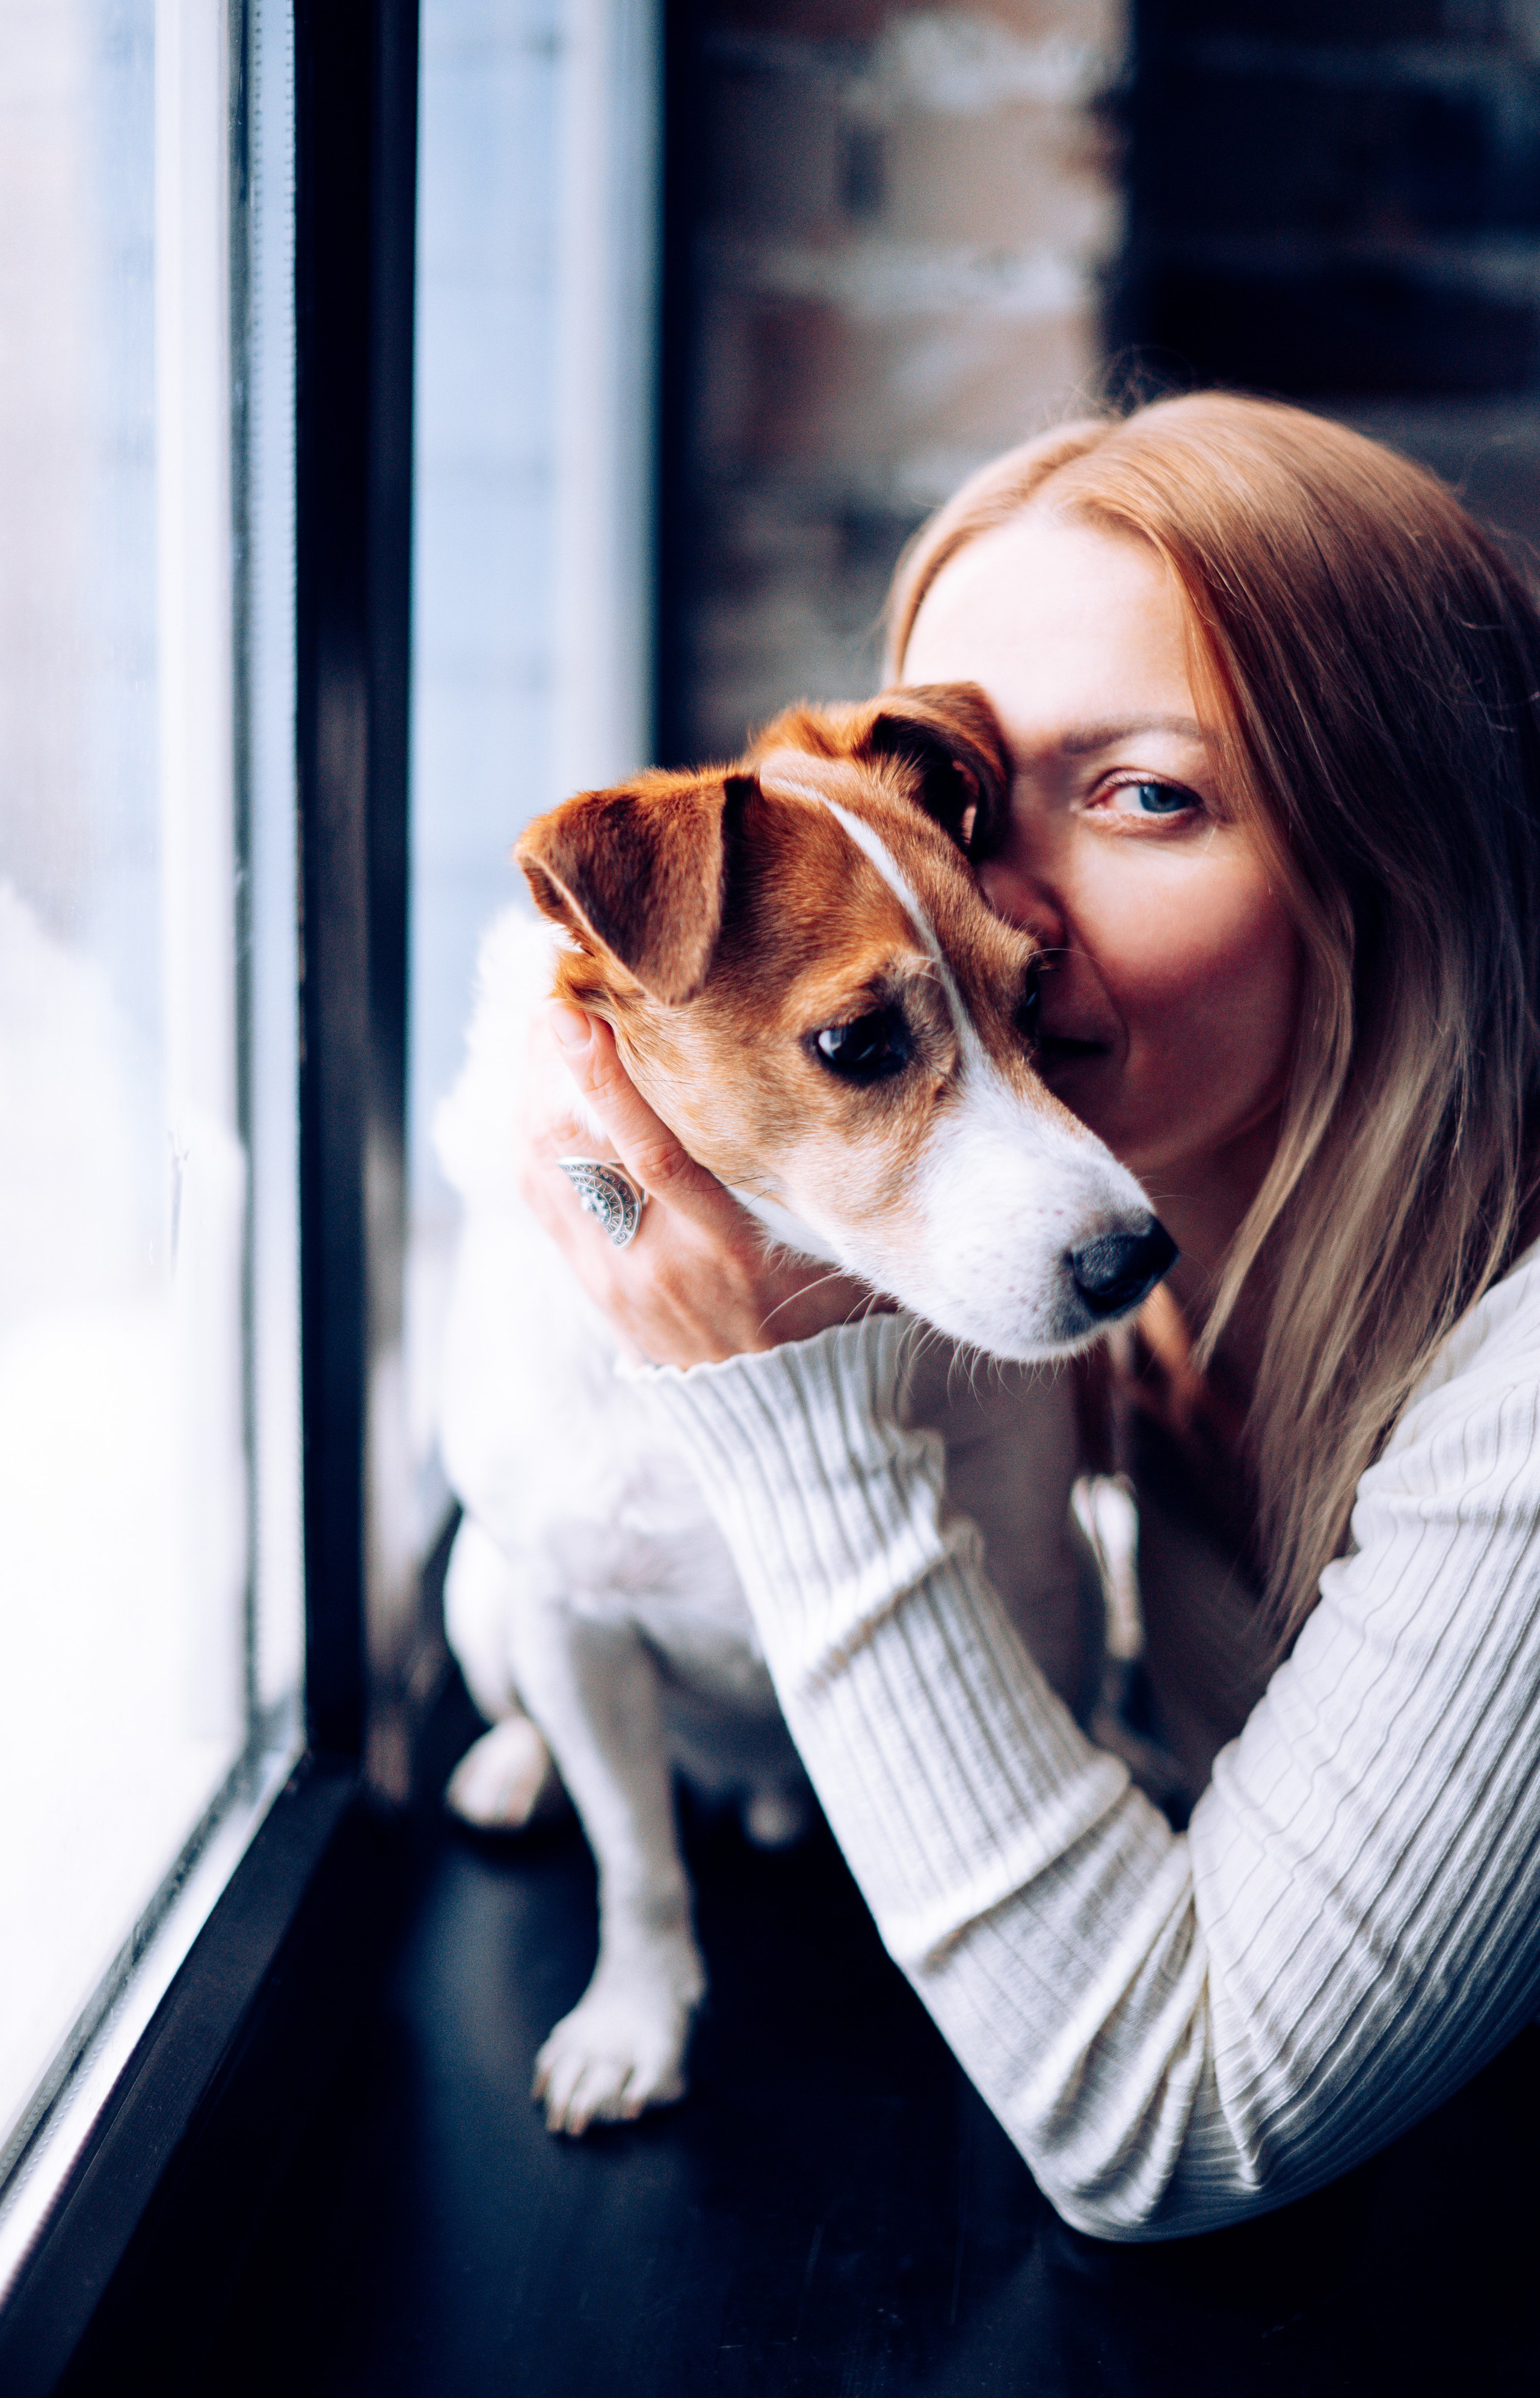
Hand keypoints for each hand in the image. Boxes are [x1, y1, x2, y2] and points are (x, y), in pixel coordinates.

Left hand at [517, 1004, 882, 1369]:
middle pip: (574, 1151)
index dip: (606, 1081)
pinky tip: (536, 1090)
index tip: (577, 1014)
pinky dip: (530, 1137)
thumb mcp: (838, 1255)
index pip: (653, 1155)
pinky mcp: (593, 1290)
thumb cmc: (826, 1326)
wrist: (785, 1429)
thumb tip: (835, 1082)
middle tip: (551, 986)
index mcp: (727, 1252)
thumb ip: (820, 1180)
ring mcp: (616, 1281)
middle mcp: (658, 1265)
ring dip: (530, 1092)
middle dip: (550, 1065)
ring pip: (544, 1171)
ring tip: (539, 1022)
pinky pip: (540, 1201)